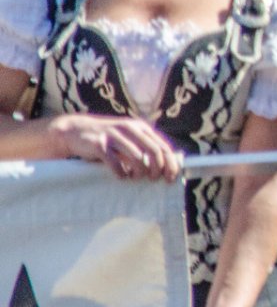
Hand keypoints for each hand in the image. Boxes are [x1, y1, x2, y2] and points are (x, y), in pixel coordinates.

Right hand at [49, 114, 180, 180]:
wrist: (75, 130)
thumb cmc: (108, 139)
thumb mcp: (129, 137)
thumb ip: (145, 146)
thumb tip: (169, 164)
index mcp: (141, 127)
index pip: (163, 147)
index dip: (170, 164)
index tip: (171, 178)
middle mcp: (130, 129)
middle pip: (154, 152)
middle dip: (157, 170)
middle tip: (153, 179)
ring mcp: (114, 136)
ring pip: (137, 158)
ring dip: (139, 173)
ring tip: (135, 177)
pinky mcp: (99, 144)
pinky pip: (115, 163)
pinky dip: (121, 174)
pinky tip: (121, 176)